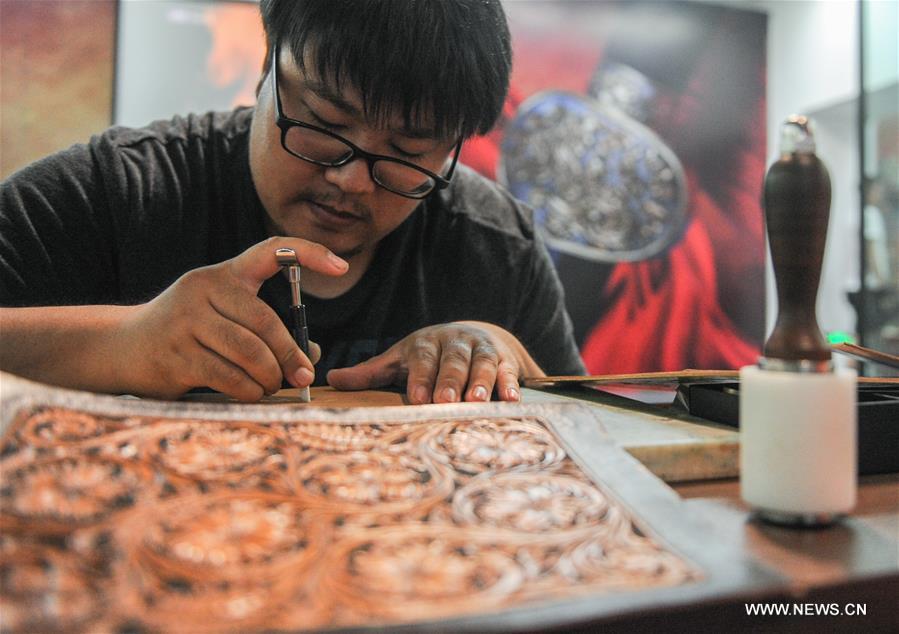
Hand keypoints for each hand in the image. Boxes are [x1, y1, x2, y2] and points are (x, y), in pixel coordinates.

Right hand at [115, 237, 346, 400]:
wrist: (122, 348)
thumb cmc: (189, 333)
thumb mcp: (224, 319)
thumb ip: (265, 331)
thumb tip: (312, 356)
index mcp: (223, 274)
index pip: (270, 250)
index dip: (308, 253)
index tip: (341, 267)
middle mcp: (203, 289)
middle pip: (264, 321)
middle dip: (291, 354)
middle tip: (304, 375)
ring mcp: (185, 321)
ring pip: (248, 352)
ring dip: (270, 376)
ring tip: (274, 385)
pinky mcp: (174, 354)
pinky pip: (227, 376)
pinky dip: (249, 390)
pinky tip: (253, 393)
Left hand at [326, 321, 543, 403]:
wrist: (472, 336)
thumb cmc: (427, 356)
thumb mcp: (399, 360)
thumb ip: (369, 373)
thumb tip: (330, 380)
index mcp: (426, 343)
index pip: (422, 359)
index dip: (420, 378)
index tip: (417, 398)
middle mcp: (454, 342)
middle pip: (452, 361)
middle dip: (449, 381)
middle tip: (445, 402)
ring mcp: (480, 349)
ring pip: (481, 364)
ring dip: (481, 382)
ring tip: (477, 401)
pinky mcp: (504, 359)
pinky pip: (507, 371)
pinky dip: (509, 384)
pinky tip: (511, 399)